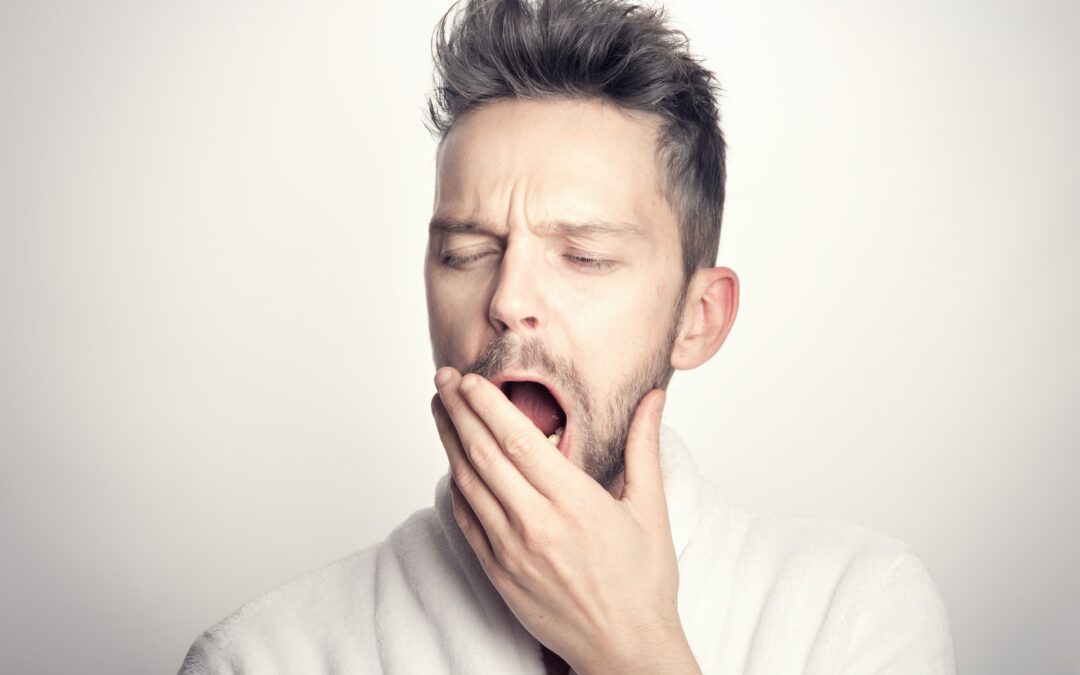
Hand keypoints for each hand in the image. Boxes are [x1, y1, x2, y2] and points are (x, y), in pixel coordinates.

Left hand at [431, 368, 700, 674]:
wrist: (625, 649)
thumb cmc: (643, 583)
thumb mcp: (651, 510)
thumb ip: (644, 447)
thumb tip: (654, 398)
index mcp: (575, 503)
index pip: (517, 440)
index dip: (487, 405)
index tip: (470, 378)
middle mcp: (537, 525)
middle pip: (483, 454)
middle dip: (459, 411)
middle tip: (444, 379)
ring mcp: (512, 551)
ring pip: (468, 484)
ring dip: (450, 442)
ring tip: (440, 409)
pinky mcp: (498, 574)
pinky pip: (466, 521)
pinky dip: (455, 487)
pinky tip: (452, 464)